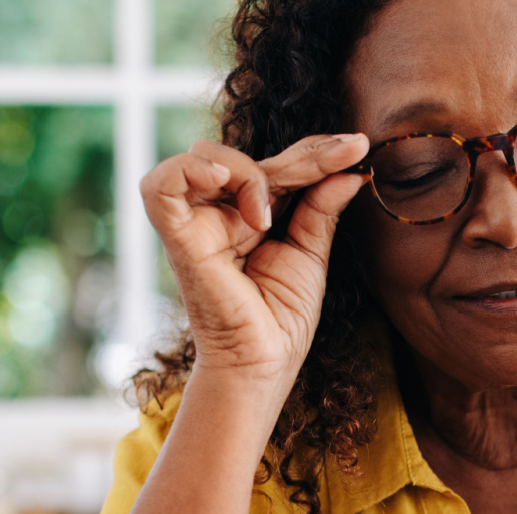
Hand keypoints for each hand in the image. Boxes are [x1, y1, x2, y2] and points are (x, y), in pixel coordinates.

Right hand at [140, 134, 368, 384]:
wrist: (263, 364)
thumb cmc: (282, 320)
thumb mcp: (310, 254)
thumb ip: (321, 208)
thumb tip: (349, 169)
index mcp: (249, 215)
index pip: (277, 165)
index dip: (315, 151)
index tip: (356, 146)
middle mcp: (220, 213)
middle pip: (249, 155)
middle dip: (301, 156)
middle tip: (344, 155)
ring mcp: (196, 223)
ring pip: (204, 155)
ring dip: (246, 170)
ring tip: (268, 216)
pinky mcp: (178, 238)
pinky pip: (160, 186)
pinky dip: (189, 171)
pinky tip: (224, 184)